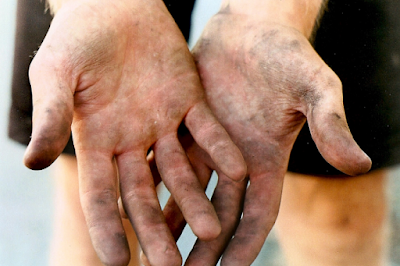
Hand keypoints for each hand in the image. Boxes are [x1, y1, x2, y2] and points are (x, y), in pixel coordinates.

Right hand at [24, 1, 245, 264]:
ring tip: (211, 231)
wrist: (115, 6)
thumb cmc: (77, 38)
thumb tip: (32, 162)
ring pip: (180, 170)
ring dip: (195, 198)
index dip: (108, 226)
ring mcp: (163, 123)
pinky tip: (237, 173)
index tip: (118, 261)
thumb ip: (51, 117)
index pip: (102, 194)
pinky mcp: (190, 102)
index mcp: (98, 141)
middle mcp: (132, 141)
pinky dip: (220, 151)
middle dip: (157, 228)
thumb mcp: (55, 75)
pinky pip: (207, 132)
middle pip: (145, 193)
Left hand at [166, 13, 371, 265]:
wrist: (252, 26)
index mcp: (266, 158)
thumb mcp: (313, 87)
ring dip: (170, 219)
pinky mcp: (183, 122)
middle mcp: (234, 158)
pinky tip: (130, 199)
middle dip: (202, 246)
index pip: (256, 213)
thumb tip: (360, 164)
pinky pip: (165, 158)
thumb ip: (331, 124)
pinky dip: (152, 179)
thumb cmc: (287, 52)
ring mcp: (206, 142)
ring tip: (152, 248)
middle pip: (217, 212)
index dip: (244, 245)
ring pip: (186, 191)